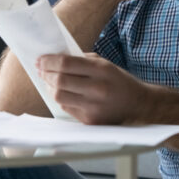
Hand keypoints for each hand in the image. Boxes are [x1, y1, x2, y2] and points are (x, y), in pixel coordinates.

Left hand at [36, 53, 152, 124]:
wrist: (138, 104)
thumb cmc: (119, 81)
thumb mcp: (105, 64)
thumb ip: (82, 60)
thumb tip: (57, 58)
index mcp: (101, 70)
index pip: (66, 64)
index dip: (49, 61)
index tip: (40, 59)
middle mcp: (97, 88)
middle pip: (59, 81)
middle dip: (45, 73)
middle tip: (40, 69)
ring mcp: (93, 107)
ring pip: (59, 96)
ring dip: (50, 87)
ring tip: (48, 80)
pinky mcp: (90, 120)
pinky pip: (67, 108)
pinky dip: (61, 98)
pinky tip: (61, 92)